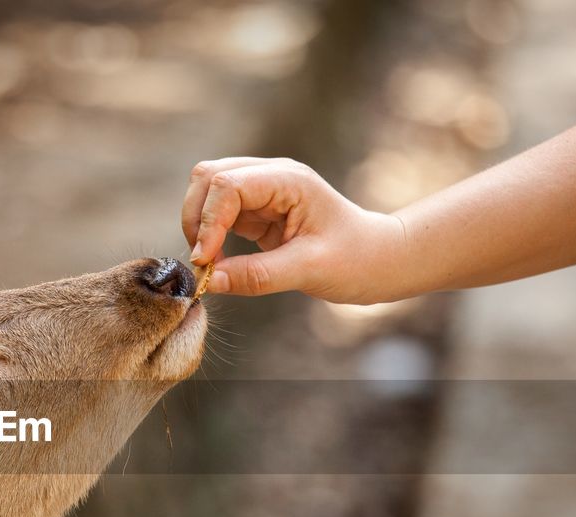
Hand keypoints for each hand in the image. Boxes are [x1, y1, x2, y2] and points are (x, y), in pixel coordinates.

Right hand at [182, 157, 409, 303]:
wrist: (379, 260)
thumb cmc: (356, 260)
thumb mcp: (308, 270)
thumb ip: (257, 275)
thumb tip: (209, 281)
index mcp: (288, 181)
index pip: (227, 184)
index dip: (208, 221)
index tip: (205, 261)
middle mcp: (271, 177)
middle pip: (208, 176)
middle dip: (196, 218)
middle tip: (202, 262)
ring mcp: (262, 191)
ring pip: (207, 191)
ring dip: (199, 225)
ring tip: (210, 264)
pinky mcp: (257, 210)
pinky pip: (218, 214)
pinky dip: (210, 236)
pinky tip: (220, 262)